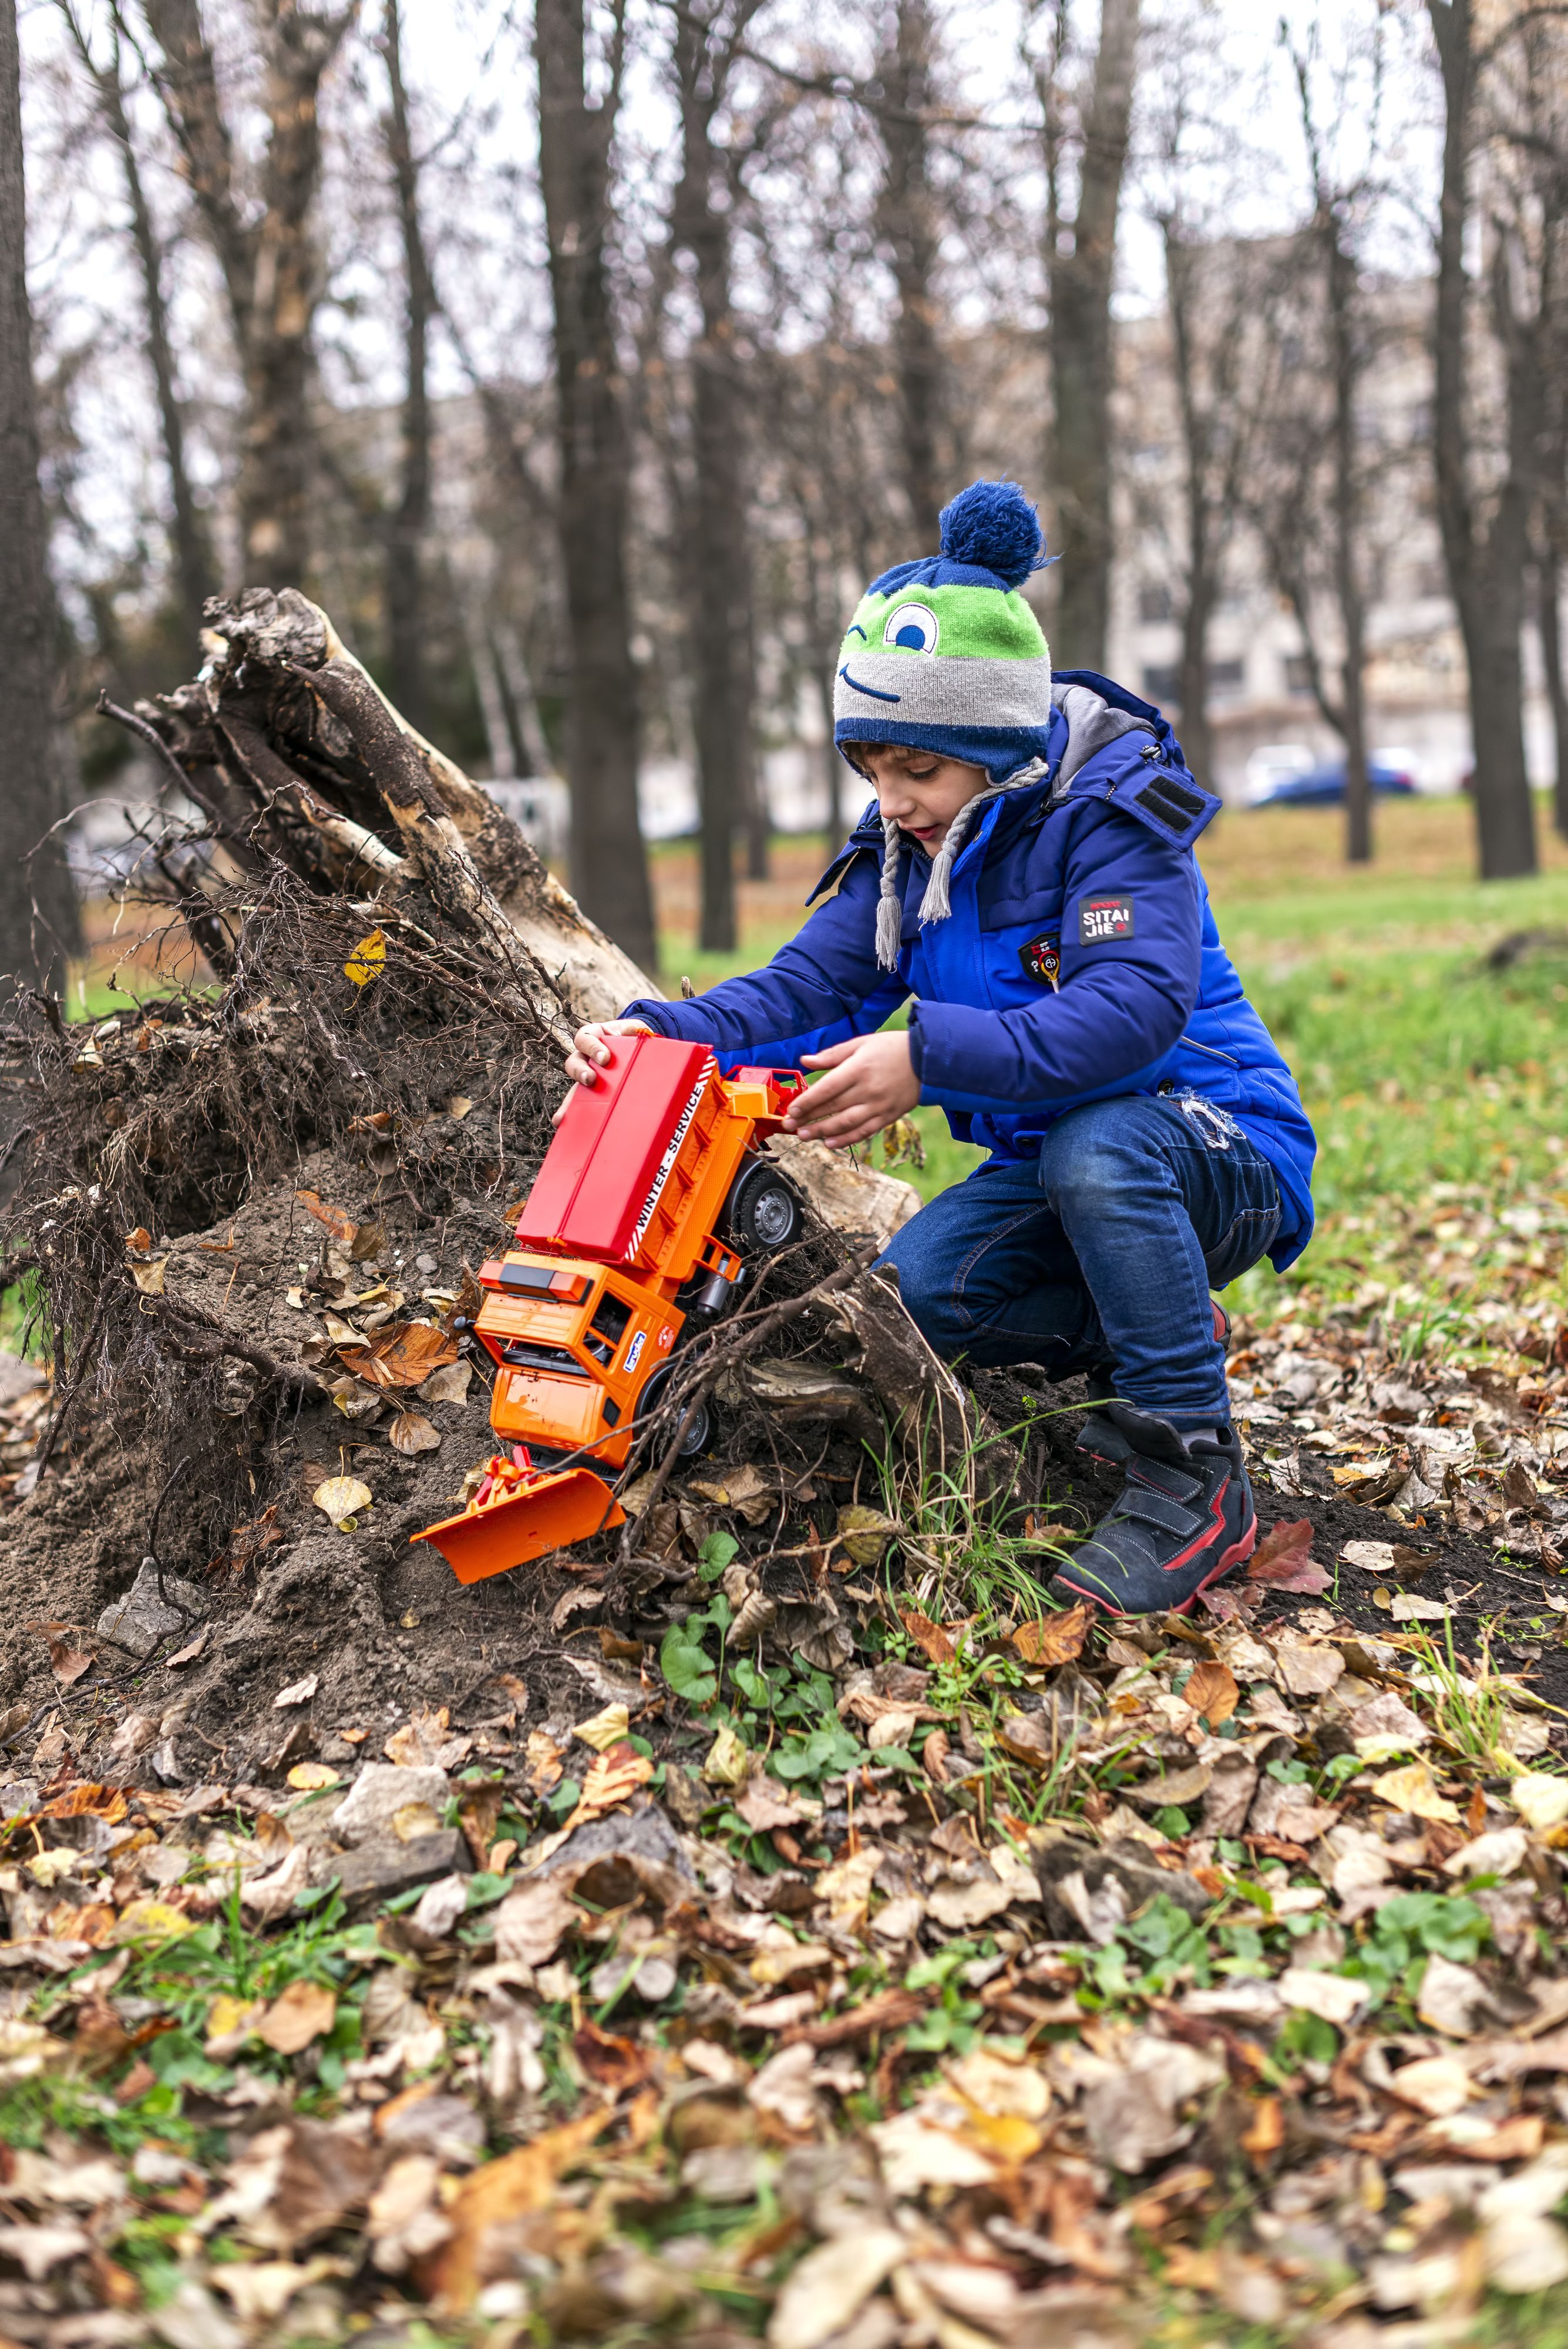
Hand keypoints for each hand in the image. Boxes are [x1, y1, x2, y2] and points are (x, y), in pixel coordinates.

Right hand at [553, 1019, 651, 1124]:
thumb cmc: (631, 1037)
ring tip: (567, 1111)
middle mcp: (585, 1055)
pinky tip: (563, 1123)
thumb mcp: (635, 1029)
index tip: (605, 1058)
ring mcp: (587, 1073)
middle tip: (591, 1079)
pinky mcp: (591, 1090)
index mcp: (593, 1036)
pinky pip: (578, 1101)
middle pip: (574, 1062)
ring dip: (570, 1097)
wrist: (636, 1048)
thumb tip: (633, 1032)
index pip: (585, 1038)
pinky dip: (570, 1111)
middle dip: (580, 1071)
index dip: (592, 1047)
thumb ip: (634, 1030)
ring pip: (573, 1084)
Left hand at [785, 1031, 919, 1148]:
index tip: (792, 1110)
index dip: (807, 1102)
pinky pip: (865, 1131)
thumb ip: (832, 1055)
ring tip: (804, 1136)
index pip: (827, 1089)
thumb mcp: (861, 1043)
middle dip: (808, 1119)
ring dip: (823, 1132)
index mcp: (859, 1068)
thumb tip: (804, 1061)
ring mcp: (879, 1105)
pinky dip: (847, 1139)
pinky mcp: (888, 1116)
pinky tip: (830, 1143)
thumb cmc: (892, 1048)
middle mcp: (868, 1089)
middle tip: (789, 1127)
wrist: (928, 1060)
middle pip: (833, 1108)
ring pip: (846, 1123)